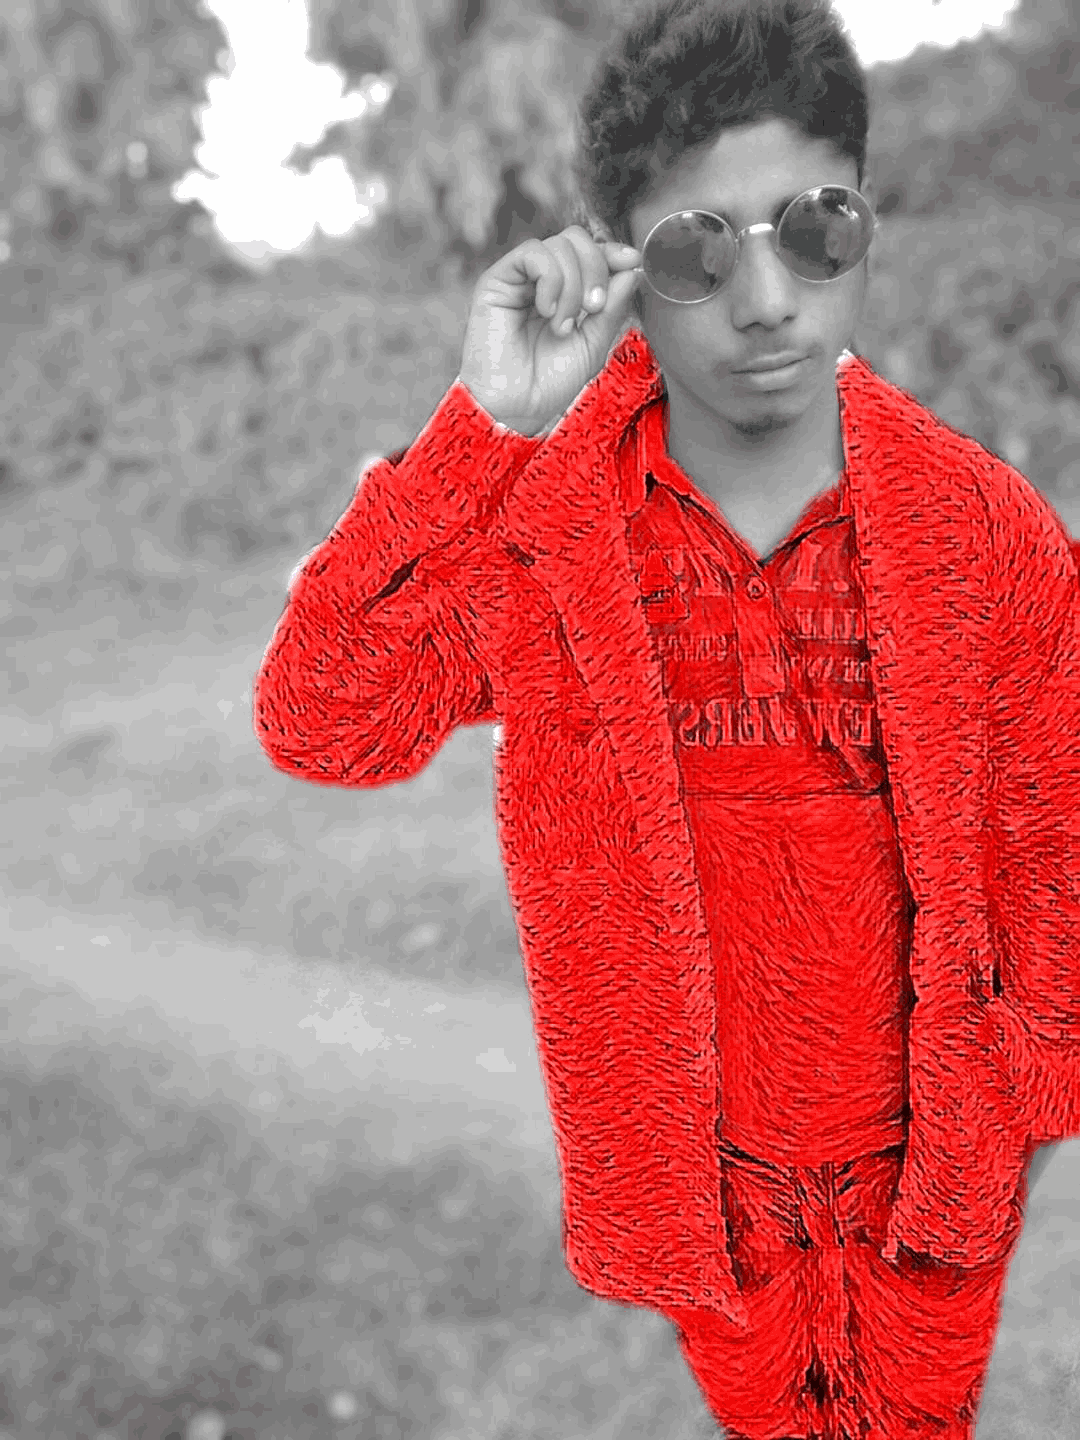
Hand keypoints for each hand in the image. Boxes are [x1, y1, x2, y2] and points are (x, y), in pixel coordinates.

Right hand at [458, 224, 644, 436]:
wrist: (517, 408)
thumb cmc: (551, 383)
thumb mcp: (593, 343)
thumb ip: (612, 307)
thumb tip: (633, 268)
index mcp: (565, 292)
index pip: (590, 252)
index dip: (612, 251)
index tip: (632, 260)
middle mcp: (541, 281)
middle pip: (576, 239)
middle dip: (596, 268)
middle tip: (593, 308)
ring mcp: (519, 279)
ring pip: (558, 245)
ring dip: (572, 285)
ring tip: (563, 325)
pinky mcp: (497, 280)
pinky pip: (533, 253)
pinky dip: (551, 279)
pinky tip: (547, 311)